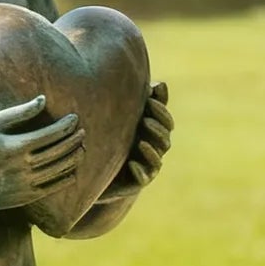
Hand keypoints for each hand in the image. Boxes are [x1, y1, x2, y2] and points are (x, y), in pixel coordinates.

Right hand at [0, 94, 83, 211]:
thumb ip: (19, 112)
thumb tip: (43, 99)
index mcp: (16, 147)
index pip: (51, 135)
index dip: (66, 126)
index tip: (75, 119)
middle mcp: (23, 168)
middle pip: (58, 153)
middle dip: (74, 141)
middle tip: (83, 133)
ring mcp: (23, 185)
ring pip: (58, 172)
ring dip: (73, 159)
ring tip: (82, 150)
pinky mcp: (22, 198)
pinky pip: (50, 189)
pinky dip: (64, 179)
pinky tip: (71, 172)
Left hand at [99, 81, 171, 200]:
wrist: (99, 173)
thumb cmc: (111, 139)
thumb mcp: (123, 120)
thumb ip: (140, 103)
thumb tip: (160, 83)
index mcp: (152, 131)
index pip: (166, 121)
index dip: (161, 111)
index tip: (150, 100)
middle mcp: (153, 148)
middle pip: (165, 138)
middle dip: (157, 128)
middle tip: (145, 119)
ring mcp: (147, 165)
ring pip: (157, 157)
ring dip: (151, 149)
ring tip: (140, 142)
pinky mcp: (138, 181)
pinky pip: (144, 177)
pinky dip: (140, 170)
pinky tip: (132, 163)